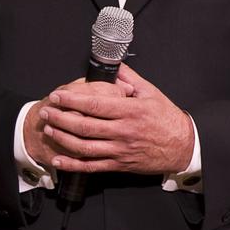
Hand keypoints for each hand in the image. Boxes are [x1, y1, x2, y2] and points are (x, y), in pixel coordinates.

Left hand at [39, 62, 193, 175]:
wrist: (183, 146)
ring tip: (48, 129)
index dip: (72, 100)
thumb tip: (114, 63)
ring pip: (84, 147)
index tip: (57, 95)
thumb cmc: (167, 118)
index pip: (95, 105)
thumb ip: (129, 78)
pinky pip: (92, 166)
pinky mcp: (119, 164)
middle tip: (46, 111)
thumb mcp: (151, 92)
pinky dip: (73, 164)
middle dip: (60, 118)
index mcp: (130, 111)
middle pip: (85, 126)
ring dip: (62, 138)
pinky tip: (58, 159)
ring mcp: (120, 150)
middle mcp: (123, 131)